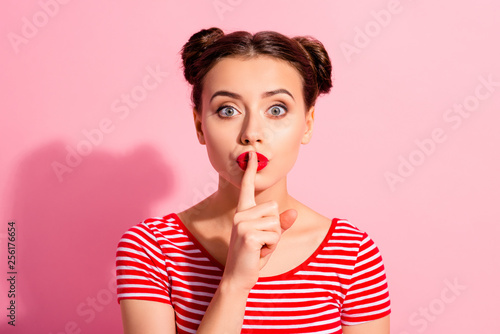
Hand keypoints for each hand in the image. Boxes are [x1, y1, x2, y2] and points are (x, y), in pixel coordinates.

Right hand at [222, 151, 297, 290]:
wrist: (239, 277)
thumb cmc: (253, 256)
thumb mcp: (269, 237)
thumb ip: (280, 224)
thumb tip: (292, 211)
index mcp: (243, 212)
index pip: (247, 187)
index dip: (250, 170)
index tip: (252, 154)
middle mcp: (241, 214)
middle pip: (274, 209)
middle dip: (275, 228)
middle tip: (261, 242)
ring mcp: (243, 224)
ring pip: (276, 223)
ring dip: (274, 239)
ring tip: (260, 247)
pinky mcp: (248, 235)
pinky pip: (275, 235)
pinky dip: (272, 247)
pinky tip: (259, 252)